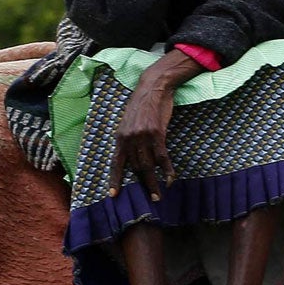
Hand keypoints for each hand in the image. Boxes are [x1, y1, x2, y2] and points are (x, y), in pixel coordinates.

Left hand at [109, 50, 201, 201]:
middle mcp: (129, 138)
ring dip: (153, 183)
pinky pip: (162, 158)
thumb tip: (132, 157)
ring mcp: (143, 136)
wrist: (153, 88)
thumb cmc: (142, 105)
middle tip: (149, 197)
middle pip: (135, 167)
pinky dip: (167, 171)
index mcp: (120, 136)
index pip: (116, 163)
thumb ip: (128, 139)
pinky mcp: (157, 134)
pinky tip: (170, 179)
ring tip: (158, 195)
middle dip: (142, 183)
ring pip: (148, 166)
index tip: (113, 195)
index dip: (115, 180)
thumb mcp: (129, 122)